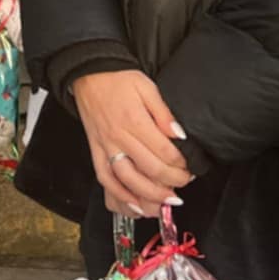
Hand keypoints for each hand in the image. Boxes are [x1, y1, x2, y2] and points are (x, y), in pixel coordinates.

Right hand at [72, 69, 192, 215]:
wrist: (88, 73)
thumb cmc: (117, 79)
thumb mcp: (147, 87)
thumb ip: (164, 113)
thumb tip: (179, 134)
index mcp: (134, 121)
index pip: (164, 152)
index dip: (181, 164)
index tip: (190, 166)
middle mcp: (118, 137)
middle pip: (149, 169)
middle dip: (172, 182)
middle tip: (183, 184)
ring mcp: (105, 147)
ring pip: (127, 180)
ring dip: (148, 196)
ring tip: (165, 203)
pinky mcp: (95, 151)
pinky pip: (105, 179)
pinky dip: (119, 196)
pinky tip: (134, 206)